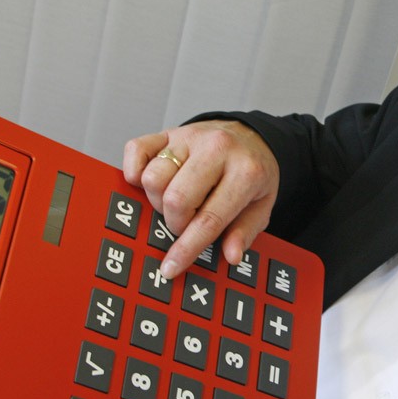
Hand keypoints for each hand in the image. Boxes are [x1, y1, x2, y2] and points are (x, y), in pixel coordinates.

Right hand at [123, 120, 279, 278]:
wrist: (251, 135)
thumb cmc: (252, 172)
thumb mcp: (262, 204)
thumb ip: (245, 231)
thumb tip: (231, 256)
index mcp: (246, 172)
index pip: (210, 218)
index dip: (188, 247)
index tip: (171, 267)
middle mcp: (216, 149)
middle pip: (176, 199)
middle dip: (175, 223)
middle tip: (185, 223)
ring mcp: (190, 137)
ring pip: (153, 177)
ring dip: (158, 200)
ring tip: (175, 203)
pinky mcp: (169, 131)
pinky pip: (136, 150)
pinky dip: (135, 171)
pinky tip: (150, 184)